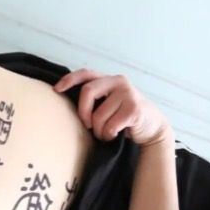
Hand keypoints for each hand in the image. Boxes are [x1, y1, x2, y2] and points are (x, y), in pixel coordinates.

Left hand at [52, 68, 170, 144]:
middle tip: (88, 126)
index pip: (85, 74)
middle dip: (83, 113)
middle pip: (88, 92)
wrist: (152, 127)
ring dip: (99, 131)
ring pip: (99, 115)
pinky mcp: (134, 108)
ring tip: (106, 133)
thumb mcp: (109, 103)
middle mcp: (118, 82)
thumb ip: (95, 99)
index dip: (69, 80)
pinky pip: (110, 126)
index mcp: (108, 79)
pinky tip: (115, 135)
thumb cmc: (125, 117)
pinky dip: (109, 135)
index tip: (57, 90)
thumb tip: (67, 103)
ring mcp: (128, 93)